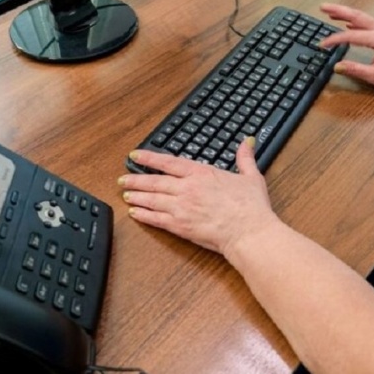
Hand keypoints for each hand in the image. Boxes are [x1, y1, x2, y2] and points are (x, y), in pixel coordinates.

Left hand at [118, 139, 280, 255]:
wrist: (248, 231)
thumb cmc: (251, 207)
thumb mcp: (251, 177)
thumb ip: (245, 158)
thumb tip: (247, 142)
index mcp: (201, 174)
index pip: (168, 162)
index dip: (150, 158)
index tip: (136, 155)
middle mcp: (187, 188)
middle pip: (154, 181)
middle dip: (136, 179)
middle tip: (122, 178)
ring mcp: (181, 207)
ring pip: (152, 199)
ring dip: (137, 196)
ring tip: (125, 194)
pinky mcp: (180, 226)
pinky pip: (156, 219)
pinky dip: (143, 215)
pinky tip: (134, 213)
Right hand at [319, 3, 373, 89]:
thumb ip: (355, 70)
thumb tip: (338, 66)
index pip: (350, 36)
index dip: (334, 40)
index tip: (322, 45)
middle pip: (356, 16)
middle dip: (338, 10)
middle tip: (323, 7)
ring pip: (362, 17)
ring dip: (345, 13)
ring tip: (330, 12)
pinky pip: (368, 22)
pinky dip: (355, 20)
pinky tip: (347, 22)